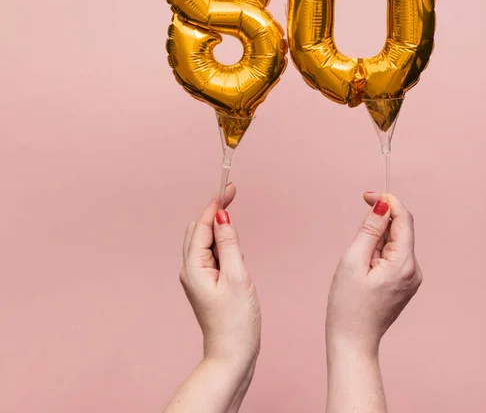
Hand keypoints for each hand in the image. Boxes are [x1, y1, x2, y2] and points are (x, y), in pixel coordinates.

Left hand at [180, 183, 260, 368]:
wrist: (232, 356)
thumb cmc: (237, 321)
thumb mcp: (238, 276)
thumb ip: (230, 243)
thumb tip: (223, 216)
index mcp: (194, 267)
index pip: (203, 224)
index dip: (216, 203)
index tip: (230, 187)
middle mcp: (190, 270)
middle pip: (200, 230)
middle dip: (216, 213)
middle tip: (234, 197)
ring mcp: (197, 278)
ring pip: (206, 242)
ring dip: (220, 231)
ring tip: (237, 233)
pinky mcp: (207, 285)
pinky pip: (212, 256)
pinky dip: (223, 247)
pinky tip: (236, 254)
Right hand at [326, 192, 421, 354]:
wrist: (352, 342)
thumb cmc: (348, 304)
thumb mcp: (353, 260)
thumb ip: (370, 229)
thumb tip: (383, 204)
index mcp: (404, 263)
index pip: (403, 218)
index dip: (387, 201)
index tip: (366, 195)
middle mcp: (414, 270)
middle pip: (400, 230)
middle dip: (378, 226)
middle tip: (355, 244)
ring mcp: (411, 279)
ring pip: (395, 243)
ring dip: (376, 242)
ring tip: (358, 265)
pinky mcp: (405, 284)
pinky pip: (394, 257)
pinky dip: (378, 254)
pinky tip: (364, 271)